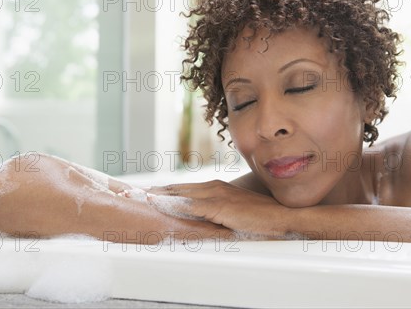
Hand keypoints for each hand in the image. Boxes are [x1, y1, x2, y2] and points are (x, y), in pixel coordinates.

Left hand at [146, 180, 290, 238]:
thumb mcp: (233, 214)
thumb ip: (216, 215)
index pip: (181, 188)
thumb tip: (203, 223)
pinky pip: (189, 205)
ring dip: (155, 195)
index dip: (161, 190)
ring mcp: (214, 195)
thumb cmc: (261, 217)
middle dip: (151, 191)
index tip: (143, 193)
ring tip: (135, 197)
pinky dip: (170, 203)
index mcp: (214, 188)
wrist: (281, 216)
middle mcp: (211, 187)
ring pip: (177, 193)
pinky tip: (156, 204)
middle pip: (174, 188)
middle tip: (129, 193)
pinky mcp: (218, 206)